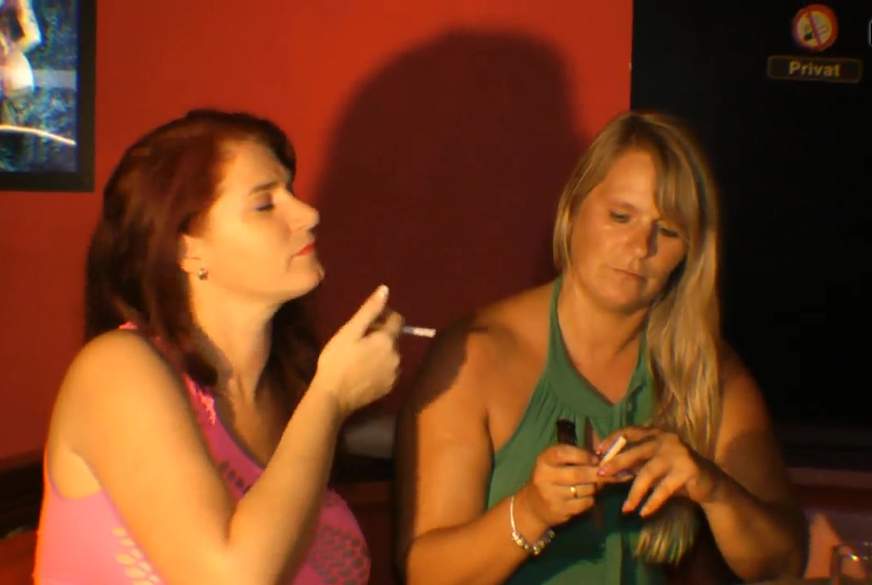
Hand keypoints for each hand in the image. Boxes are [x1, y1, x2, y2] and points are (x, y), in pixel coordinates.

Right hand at [311, 285, 402, 416]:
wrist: (333, 397)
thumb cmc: (337, 360)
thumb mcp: (350, 331)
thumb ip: (370, 310)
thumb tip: (385, 289)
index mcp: (388, 340)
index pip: (398, 319)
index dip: (384, 316)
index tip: (367, 321)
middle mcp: (397, 356)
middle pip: (394, 337)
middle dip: (380, 333)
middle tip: (358, 339)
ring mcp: (395, 374)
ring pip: (392, 354)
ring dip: (381, 350)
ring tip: (359, 355)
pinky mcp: (390, 387)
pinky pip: (389, 369)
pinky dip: (380, 366)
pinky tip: (363, 369)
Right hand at [515, 444, 599, 535]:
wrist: (534, 506)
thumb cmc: (552, 477)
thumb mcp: (558, 462)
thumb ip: (579, 452)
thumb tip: (605, 448)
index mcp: (544, 460)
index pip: (563, 453)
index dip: (583, 455)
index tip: (595, 459)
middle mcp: (544, 476)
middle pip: (578, 474)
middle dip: (596, 473)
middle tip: (607, 473)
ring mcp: (551, 495)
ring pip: (585, 489)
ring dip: (594, 487)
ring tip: (593, 484)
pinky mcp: (559, 511)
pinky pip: (585, 503)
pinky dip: (590, 499)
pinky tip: (585, 496)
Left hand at [596, 426, 723, 517]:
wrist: (708, 483)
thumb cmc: (674, 472)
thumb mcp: (652, 464)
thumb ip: (634, 464)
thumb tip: (607, 470)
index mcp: (655, 433)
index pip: (629, 432)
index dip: (612, 440)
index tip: (597, 452)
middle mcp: (666, 439)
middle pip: (635, 451)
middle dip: (616, 464)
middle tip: (601, 475)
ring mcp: (678, 453)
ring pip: (648, 473)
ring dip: (635, 492)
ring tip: (626, 508)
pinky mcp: (688, 469)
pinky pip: (664, 489)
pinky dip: (652, 502)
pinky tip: (643, 512)